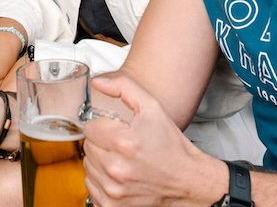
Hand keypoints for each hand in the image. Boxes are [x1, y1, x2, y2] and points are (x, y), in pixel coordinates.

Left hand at [83, 75, 221, 205]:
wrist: (188, 181)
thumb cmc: (172, 147)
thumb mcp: (153, 108)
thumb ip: (123, 87)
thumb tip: (98, 82)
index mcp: (124, 142)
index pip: (90, 128)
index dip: (104, 127)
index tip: (118, 131)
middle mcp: (116, 169)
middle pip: (88, 147)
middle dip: (103, 143)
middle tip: (122, 145)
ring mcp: (114, 190)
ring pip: (88, 166)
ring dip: (101, 161)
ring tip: (122, 160)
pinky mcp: (112, 205)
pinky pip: (92, 186)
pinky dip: (102, 180)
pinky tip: (119, 176)